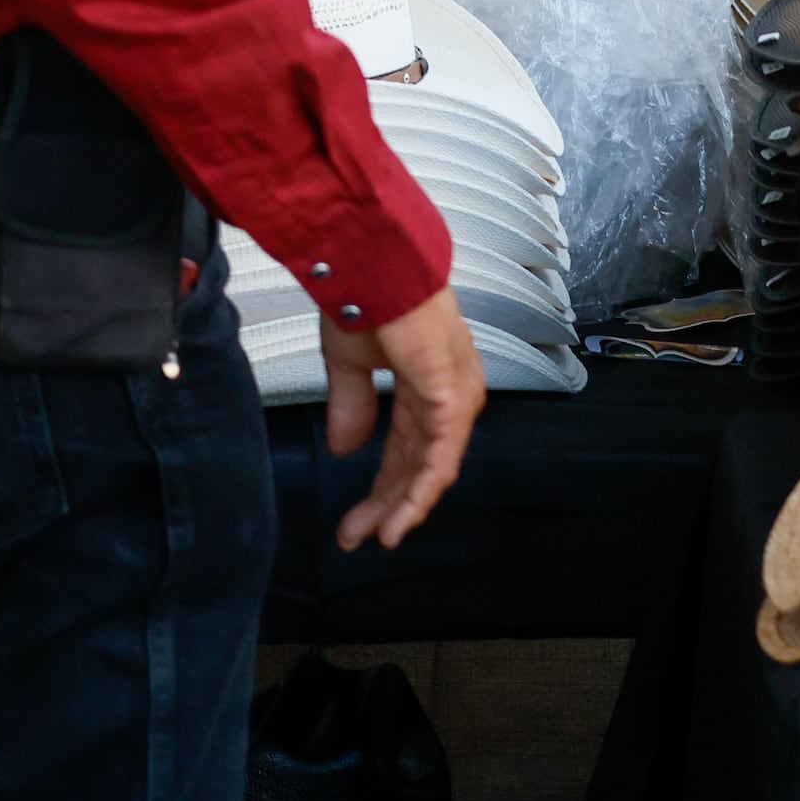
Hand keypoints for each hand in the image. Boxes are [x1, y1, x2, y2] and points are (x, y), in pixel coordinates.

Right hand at [320, 285, 484, 550]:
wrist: (371, 265)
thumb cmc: (367, 296)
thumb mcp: (351, 364)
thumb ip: (352, 406)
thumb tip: (344, 446)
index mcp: (428, 382)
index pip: (408, 447)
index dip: (383, 485)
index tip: (357, 519)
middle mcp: (450, 390)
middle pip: (421, 462)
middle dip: (388, 503)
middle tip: (358, 534)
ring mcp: (455, 394)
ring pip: (433, 466)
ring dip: (402, 505)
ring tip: (377, 536)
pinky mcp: (450, 396)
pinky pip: (439, 456)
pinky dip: (419, 491)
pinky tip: (399, 519)